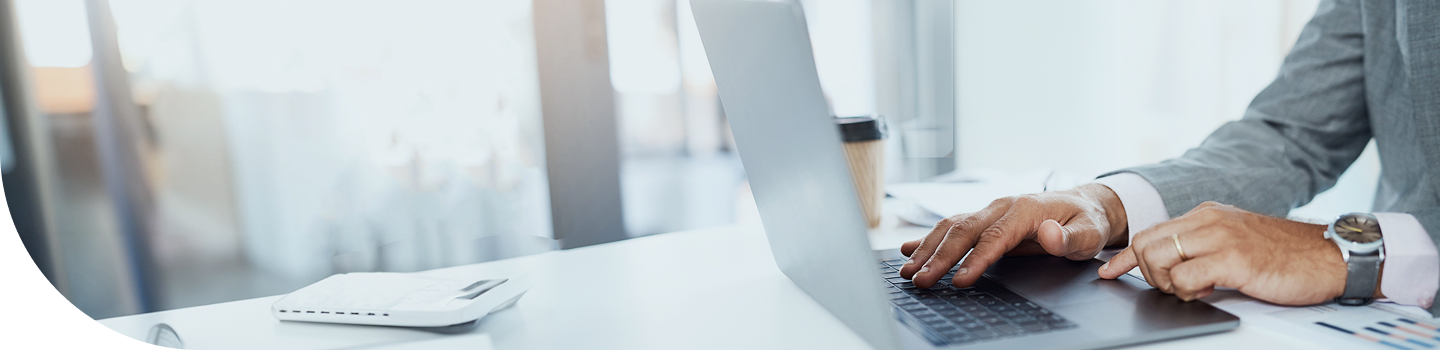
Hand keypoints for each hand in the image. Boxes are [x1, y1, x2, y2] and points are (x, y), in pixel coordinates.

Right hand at [899, 184, 1128, 287]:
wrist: (1083, 206)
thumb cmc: (1086, 222)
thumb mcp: (1089, 233)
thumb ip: (1070, 237)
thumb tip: (1049, 234)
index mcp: (1024, 209)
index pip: (994, 237)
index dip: (976, 259)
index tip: (960, 280)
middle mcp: (1001, 207)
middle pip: (963, 231)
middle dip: (939, 257)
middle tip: (921, 280)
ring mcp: (989, 211)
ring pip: (951, 227)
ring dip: (927, 249)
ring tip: (908, 271)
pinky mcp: (983, 219)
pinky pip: (951, 227)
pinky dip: (928, 239)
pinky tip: (907, 250)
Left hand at [1098, 202, 1374, 303]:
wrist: (1329, 256)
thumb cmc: (1285, 255)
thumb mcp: (1235, 242)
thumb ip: (1203, 247)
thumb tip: (1169, 267)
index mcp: (1206, 215)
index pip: (1151, 232)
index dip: (1124, 257)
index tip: (1107, 272)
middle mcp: (1209, 220)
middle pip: (1146, 244)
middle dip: (1146, 273)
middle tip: (1172, 287)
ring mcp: (1221, 237)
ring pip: (1158, 259)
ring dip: (1166, 283)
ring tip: (1192, 290)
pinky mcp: (1234, 259)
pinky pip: (1185, 278)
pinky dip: (1187, 292)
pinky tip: (1208, 292)